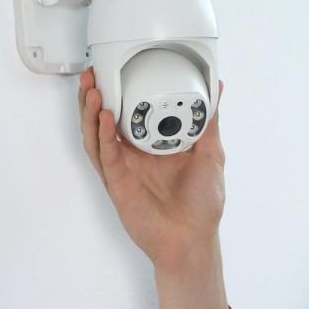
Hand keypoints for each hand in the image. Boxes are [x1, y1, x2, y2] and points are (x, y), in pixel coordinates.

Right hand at [78, 67, 226, 268]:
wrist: (193, 239)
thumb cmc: (201, 204)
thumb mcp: (211, 153)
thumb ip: (209, 121)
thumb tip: (216, 90)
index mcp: (151, 146)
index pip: (128, 113)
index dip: (117, 92)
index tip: (115, 69)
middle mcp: (133, 156)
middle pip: (103, 122)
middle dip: (94, 97)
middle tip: (93, 74)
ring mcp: (123, 170)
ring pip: (97, 137)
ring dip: (91, 113)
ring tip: (92, 90)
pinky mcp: (119, 185)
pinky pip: (107, 158)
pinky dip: (104, 137)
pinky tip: (105, 119)